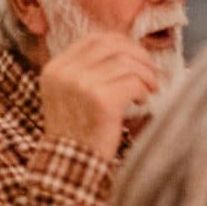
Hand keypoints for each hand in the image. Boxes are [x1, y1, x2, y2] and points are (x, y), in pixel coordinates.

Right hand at [38, 31, 158, 158]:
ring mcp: (81, 85)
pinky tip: (143, 100)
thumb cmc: (77, 130)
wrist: (69, 166)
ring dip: (146, 74)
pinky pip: (133, 82)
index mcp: (55, 68)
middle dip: (139, 55)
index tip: (135, 57)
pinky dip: (144, 89)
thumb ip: (86, 69)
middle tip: (151, 72)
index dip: (121, 43)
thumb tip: (124, 47)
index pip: (94, 39)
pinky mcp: (101, 100)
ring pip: (127, 62)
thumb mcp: (69, 94)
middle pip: (113, 45)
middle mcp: (65, 73)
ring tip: (150, 89)